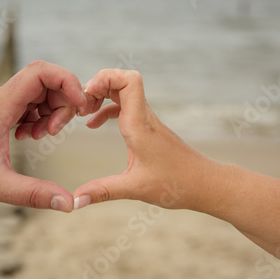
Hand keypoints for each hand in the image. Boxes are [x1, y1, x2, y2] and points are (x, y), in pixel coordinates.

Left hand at [0, 60, 85, 211]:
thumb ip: (32, 194)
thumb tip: (68, 204)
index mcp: (0, 107)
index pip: (40, 73)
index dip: (67, 83)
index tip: (79, 109)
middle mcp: (2, 98)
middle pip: (46, 81)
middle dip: (62, 103)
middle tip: (55, 132)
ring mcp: (1, 103)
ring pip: (40, 91)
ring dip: (51, 111)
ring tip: (40, 137)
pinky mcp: (0, 111)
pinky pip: (30, 103)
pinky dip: (39, 117)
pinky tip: (29, 137)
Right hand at [74, 69, 220, 210]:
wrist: (204, 183)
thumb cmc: (176, 184)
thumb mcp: (135, 188)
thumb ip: (103, 192)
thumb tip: (75, 200)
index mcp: (139, 125)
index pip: (128, 80)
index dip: (105, 78)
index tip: (87, 96)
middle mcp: (143, 117)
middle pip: (121, 79)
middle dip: (97, 85)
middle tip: (79, 106)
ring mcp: (146, 120)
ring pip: (122, 92)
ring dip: (101, 95)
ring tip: (82, 113)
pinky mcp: (147, 128)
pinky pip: (124, 107)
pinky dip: (106, 109)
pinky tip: (93, 124)